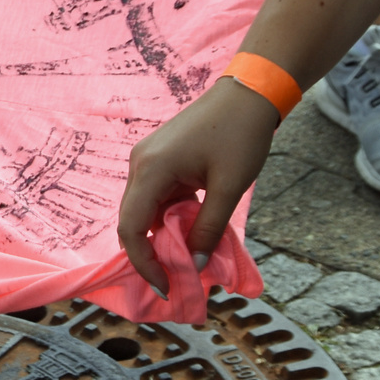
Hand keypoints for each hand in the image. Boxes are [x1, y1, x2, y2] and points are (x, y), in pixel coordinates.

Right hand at [117, 79, 276, 296]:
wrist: (248, 93)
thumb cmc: (241, 134)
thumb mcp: (230, 187)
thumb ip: (209, 228)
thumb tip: (194, 265)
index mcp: (152, 169)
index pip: (131, 227)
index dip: (143, 262)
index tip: (165, 285)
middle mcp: (140, 164)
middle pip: (132, 221)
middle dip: (150, 254)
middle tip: (175, 279)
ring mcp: (147, 160)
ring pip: (144, 211)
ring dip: (162, 236)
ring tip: (187, 257)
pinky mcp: (159, 160)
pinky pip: (156, 198)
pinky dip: (169, 218)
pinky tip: (191, 229)